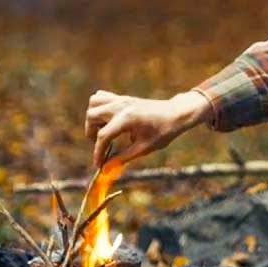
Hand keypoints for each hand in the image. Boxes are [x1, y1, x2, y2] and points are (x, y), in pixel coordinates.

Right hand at [84, 90, 212, 167]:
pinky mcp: (123, 98)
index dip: (98, 152)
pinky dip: (99, 108)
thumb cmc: (164, 132)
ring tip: (102, 131)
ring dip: (93, 118)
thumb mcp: (144, 148)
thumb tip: (106, 168)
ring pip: (94, 103)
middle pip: (92, 116)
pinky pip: (102, 97)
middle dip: (91, 133)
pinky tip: (107, 120)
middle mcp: (121, 106)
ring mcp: (121, 99)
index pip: (103, 136)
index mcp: (127, 119)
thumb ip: (123, 158)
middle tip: (101, 146)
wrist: (176, 114)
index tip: (98, 164)